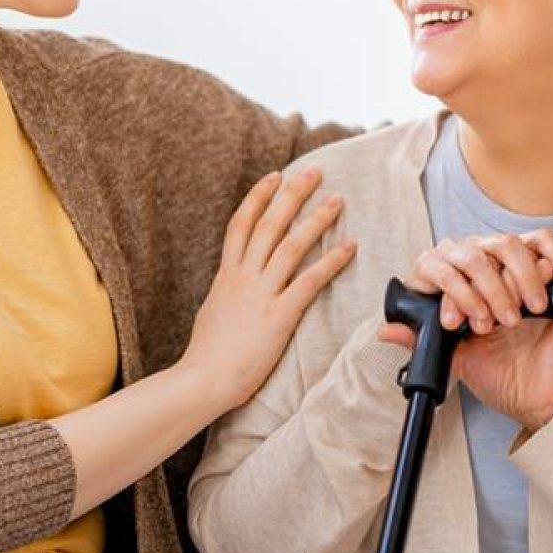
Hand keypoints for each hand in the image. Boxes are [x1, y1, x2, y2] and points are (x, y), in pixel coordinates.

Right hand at [182, 168, 355, 408]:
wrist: (203, 380)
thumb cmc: (208, 352)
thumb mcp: (213, 308)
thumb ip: (228, 288)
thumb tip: (235, 278)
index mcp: (227, 274)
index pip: (241, 224)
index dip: (258, 197)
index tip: (275, 176)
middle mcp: (243, 277)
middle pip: (269, 224)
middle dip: (292, 194)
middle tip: (314, 172)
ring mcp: (260, 294)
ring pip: (290, 246)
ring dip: (316, 220)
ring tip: (337, 201)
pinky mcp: (278, 316)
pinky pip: (308, 282)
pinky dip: (330, 262)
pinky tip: (349, 248)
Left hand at [379, 231, 552, 430]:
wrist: (533, 394)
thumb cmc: (491, 373)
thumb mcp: (451, 358)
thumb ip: (420, 342)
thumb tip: (385, 329)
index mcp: (448, 284)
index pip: (436, 265)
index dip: (448, 292)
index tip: (456, 325)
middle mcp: (474, 269)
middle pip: (471, 253)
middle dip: (483, 289)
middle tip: (493, 324)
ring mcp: (508, 266)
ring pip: (506, 245)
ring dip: (514, 280)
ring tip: (521, 315)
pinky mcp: (543, 269)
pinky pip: (545, 244)